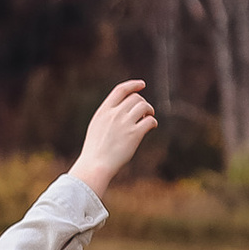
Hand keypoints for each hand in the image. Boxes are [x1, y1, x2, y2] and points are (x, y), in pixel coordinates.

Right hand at [73, 78, 156, 197]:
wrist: (95, 165)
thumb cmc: (95, 150)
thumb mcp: (97, 126)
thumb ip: (108, 115)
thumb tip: (124, 108)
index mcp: (103, 111)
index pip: (120, 90)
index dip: (133, 85)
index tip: (142, 84)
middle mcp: (114, 114)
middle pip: (135, 98)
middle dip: (142, 103)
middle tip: (143, 113)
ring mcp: (125, 124)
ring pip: (144, 106)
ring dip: (150, 111)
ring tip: (148, 118)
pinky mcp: (134, 135)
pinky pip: (150, 121)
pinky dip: (153, 122)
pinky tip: (151, 127)